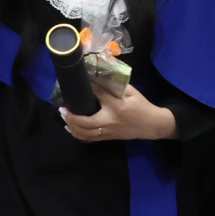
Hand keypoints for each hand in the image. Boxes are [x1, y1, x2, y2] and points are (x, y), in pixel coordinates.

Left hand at [59, 78, 177, 141]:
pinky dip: (78, 134)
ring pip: (85, 134)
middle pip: (85, 122)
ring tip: (64, 117)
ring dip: (72, 126)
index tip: (78, 81)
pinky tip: (71, 129)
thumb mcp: (131, 92)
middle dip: (71, 116)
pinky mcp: (109, 138)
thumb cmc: (142, 106)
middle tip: (61, 108)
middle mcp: (110, 121)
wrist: (152, 125)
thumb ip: (115, 85)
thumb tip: (97, 76)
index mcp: (117, 107)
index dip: (87, 87)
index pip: (98, 95)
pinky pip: (90, 139)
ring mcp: (108, 132)